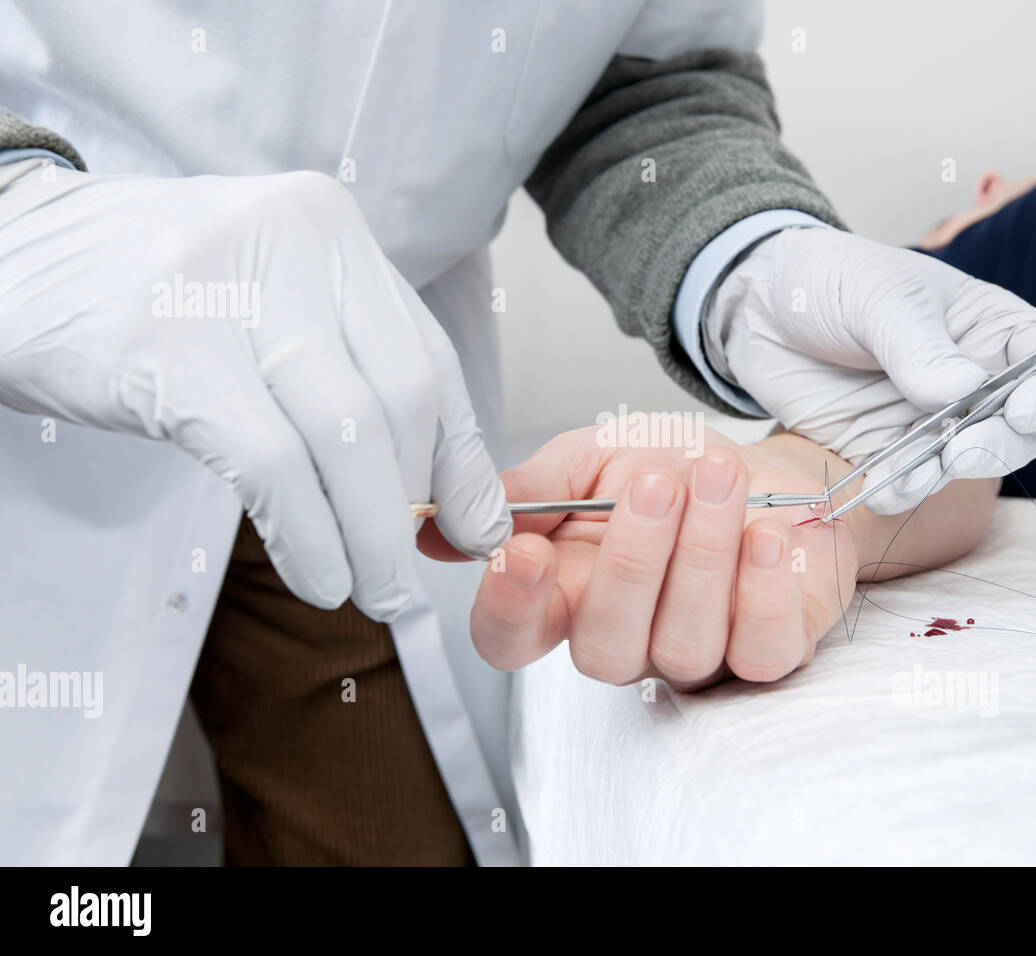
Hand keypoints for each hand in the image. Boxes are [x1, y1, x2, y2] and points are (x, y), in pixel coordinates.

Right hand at [0, 161, 509, 619]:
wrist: (12, 257)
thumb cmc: (157, 300)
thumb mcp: (271, 309)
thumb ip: (352, 375)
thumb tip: (438, 493)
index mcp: (332, 230)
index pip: (430, 359)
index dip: (461, 459)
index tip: (478, 529)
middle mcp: (295, 243)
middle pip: (402, 399)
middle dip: (417, 505)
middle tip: (408, 572)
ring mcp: (229, 291)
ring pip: (347, 437)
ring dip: (372, 536)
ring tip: (374, 592)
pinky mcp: (167, 350)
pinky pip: (270, 464)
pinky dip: (308, 536)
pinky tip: (319, 576)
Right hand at [418, 425, 866, 688]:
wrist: (771, 472)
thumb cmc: (676, 471)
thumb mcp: (590, 461)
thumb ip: (526, 492)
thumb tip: (433, 524)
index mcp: (567, 597)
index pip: (511, 638)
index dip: (508, 608)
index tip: (523, 552)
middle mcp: (626, 638)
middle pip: (603, 647)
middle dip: (631, 563)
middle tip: (654, 486)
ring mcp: (697, 653)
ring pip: (684, 644)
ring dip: (703, 555)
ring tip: (719, 478)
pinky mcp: (768, 650)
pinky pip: (760, 651)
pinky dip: (763, 591)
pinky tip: (765, 537)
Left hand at [706, 228, 1035, 512]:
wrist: (759, 308)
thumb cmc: (831, 281)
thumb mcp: (877, 298)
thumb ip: (920, 346)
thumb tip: (965, 392)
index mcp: (993, 329)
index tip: (1024, 407)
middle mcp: (976, 381)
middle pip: (1024, 430)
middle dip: (1001, 445)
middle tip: (963, 448)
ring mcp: (932, 422)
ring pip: (969, 464)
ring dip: (949, 476)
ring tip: (917, 473)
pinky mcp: (887, 452)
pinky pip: (910, 482)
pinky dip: (902, 491)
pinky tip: (882, 490)